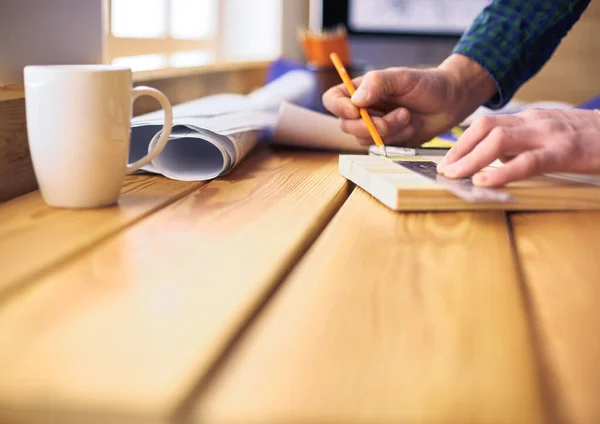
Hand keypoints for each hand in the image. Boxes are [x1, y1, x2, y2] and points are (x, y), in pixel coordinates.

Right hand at [322, 54, 496, 146]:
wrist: (451, 102)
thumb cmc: (428, 84)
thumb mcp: (403, 77)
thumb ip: (377, 83)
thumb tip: (356, 100)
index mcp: (361, 90)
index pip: (333, 99)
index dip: (339, 107)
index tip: (356, 110)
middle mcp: (363, 109)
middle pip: (346, 125)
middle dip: (372, 125)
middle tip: (400, 114)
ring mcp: (374, 126)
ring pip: (365, 139)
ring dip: (389, 130)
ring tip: (408, 116)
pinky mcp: (387, 141)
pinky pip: (381, 147)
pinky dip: (398, 138)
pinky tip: (411, 125)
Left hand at [437, 109, 599, 186]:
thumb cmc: (589, 138)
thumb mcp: (550, 134)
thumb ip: (522, 143)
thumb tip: (494, 160)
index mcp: (529, 119)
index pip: (485, 124)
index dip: (462, 141)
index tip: (446, 159)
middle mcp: (534, 122)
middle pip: (485, 128)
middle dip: (460, 149)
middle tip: (443, 169)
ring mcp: (548, 135)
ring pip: (500, 140)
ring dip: (472, 159)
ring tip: (455, 175)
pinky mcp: (564, 152)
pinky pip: (527, 161)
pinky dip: (502, 172)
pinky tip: (484, 181)